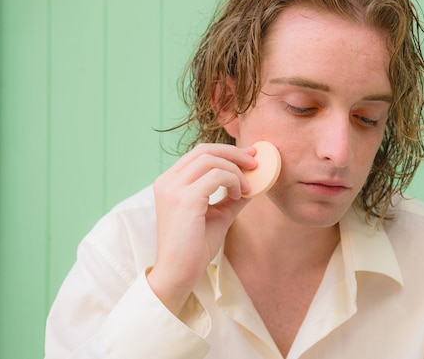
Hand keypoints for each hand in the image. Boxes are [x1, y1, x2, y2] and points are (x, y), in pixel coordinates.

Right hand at [147, 143, 256, 314]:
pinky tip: (237, 196)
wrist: (179, 272)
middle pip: (205, 150)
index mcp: (170, 182)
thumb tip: (255, 182)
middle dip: (234, 153)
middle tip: (255, 163)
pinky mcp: (184, 199)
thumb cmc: (195, 246)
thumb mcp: (218, 214)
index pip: (199, 153)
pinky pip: (216, 176)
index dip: (226, 151)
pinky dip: (232, 181)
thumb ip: (232, 196)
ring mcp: (173, 189)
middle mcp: (167, 181)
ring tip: (245, 188)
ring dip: (235, 170)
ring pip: (211, 160)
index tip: (249, 155)